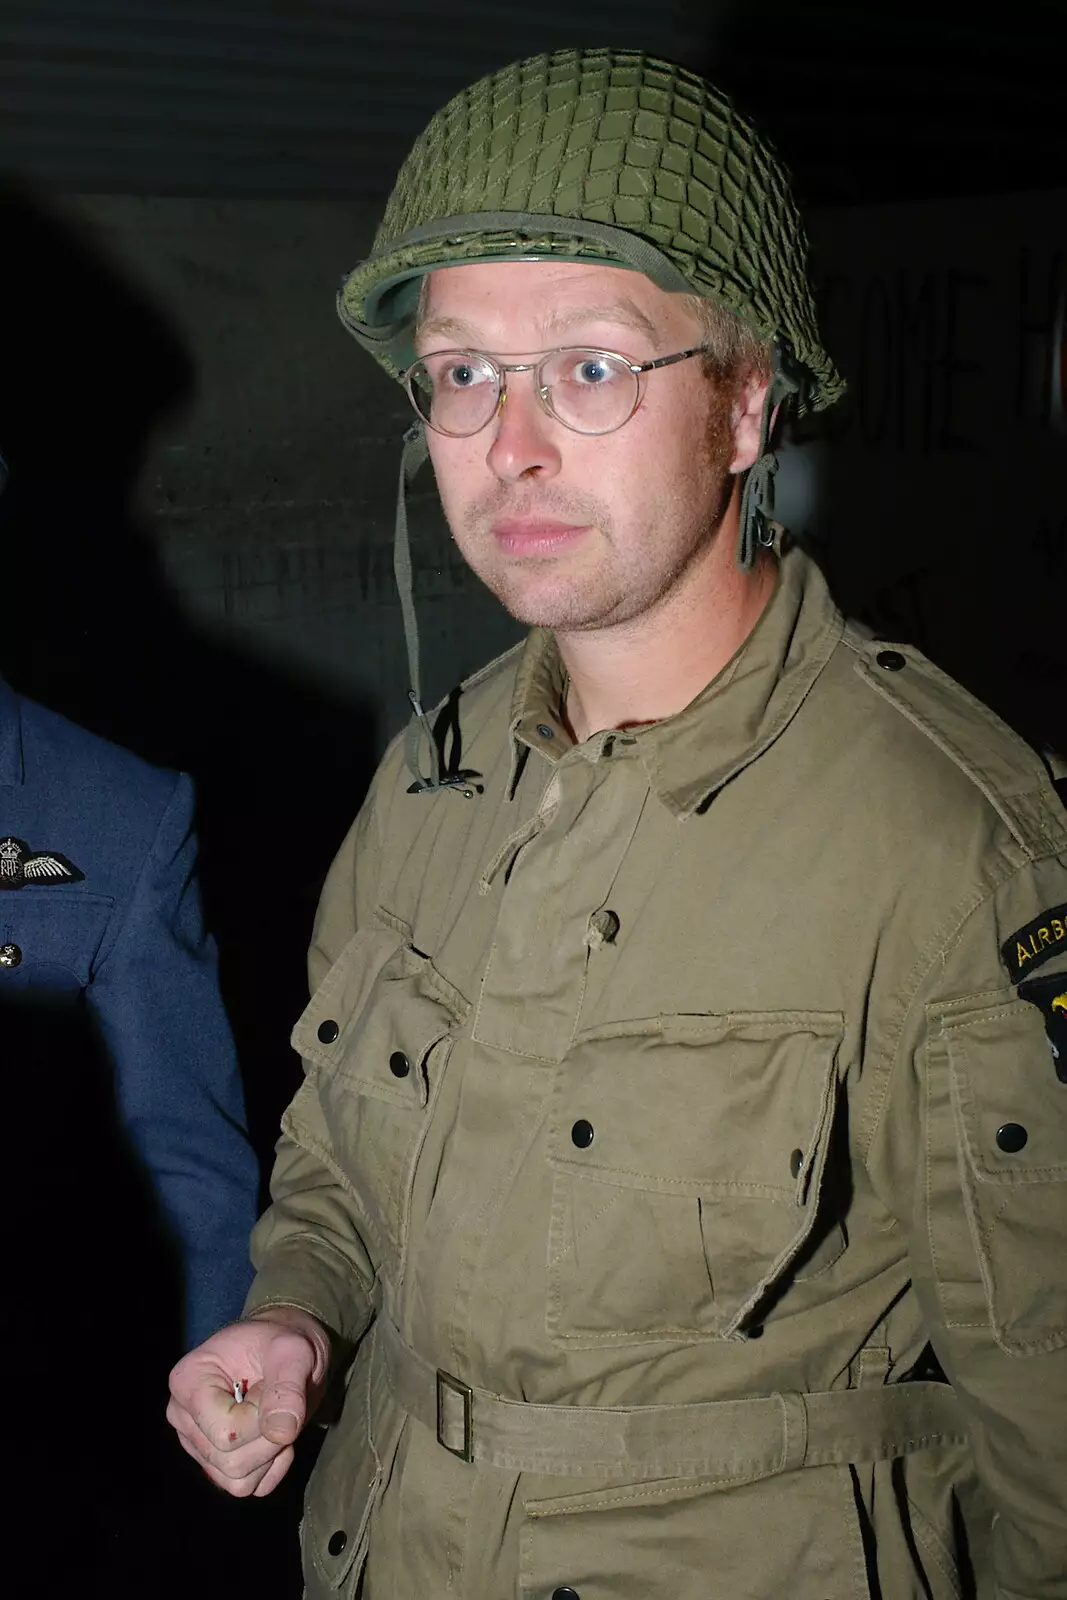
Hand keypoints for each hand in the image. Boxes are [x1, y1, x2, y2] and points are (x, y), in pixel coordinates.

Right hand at [167, 1306, 330, 1496]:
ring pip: (237, 1482)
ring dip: (270, 1454)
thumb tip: (282, 1432)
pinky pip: (246, 1488)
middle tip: (278, 1402)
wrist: (284, 1352)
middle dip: (269, 1439)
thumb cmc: (282, 1344)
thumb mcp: (293, 1351)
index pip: (224, 1433)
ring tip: (275, 1416)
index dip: (260, 1418)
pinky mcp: (214, 1463)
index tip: (270, 1385)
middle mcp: (182, 1417)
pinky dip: (270, 1469)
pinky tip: (273, 1435)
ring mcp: (196, 1444)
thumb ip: (288, 1386)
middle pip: (229, 1462)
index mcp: (187, 1382)